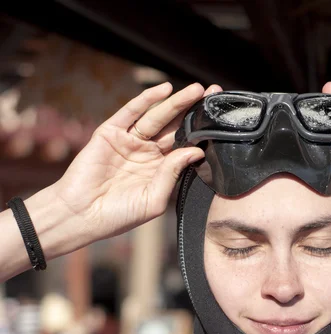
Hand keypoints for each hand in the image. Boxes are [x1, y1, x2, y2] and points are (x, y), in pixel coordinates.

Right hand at [50, 82, 221, 241]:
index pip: (186, 145)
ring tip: (197, 90)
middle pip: (175, 127)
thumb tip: (196, 151)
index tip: (220, 120)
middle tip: (214, 94)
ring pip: (157, 117)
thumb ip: (173, 174)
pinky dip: (147, 99)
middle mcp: (148, 153)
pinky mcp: (110, 133)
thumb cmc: (118, 215)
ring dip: (177, 102)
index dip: (201, 132)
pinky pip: (131, 112)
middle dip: (194, 110)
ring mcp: (129, 141)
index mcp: (161, 169)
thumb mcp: (154, 199)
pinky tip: (164, 90)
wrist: (80, 216)